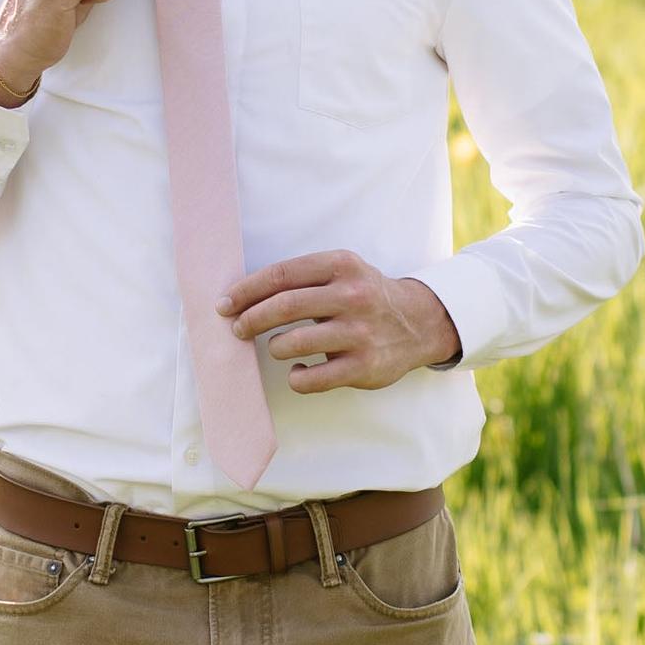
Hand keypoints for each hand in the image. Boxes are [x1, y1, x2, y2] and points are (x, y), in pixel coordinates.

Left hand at [219, 251, 462, 392]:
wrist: (419, 323)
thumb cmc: (365, 296)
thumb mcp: (342, 272)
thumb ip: (302, 278)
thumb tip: (242, 296)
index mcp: (341, 265)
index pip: (280, 275)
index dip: (246, 291)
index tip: (225, 304)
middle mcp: (352, 296)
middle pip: (283, 306)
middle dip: (251, 319)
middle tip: (238, 328)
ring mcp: (359, 332)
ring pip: (293, 342)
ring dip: (274, 347)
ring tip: (275, 347)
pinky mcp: (363, 367)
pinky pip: (312, 378)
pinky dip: (295, 377)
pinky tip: (298, 370)